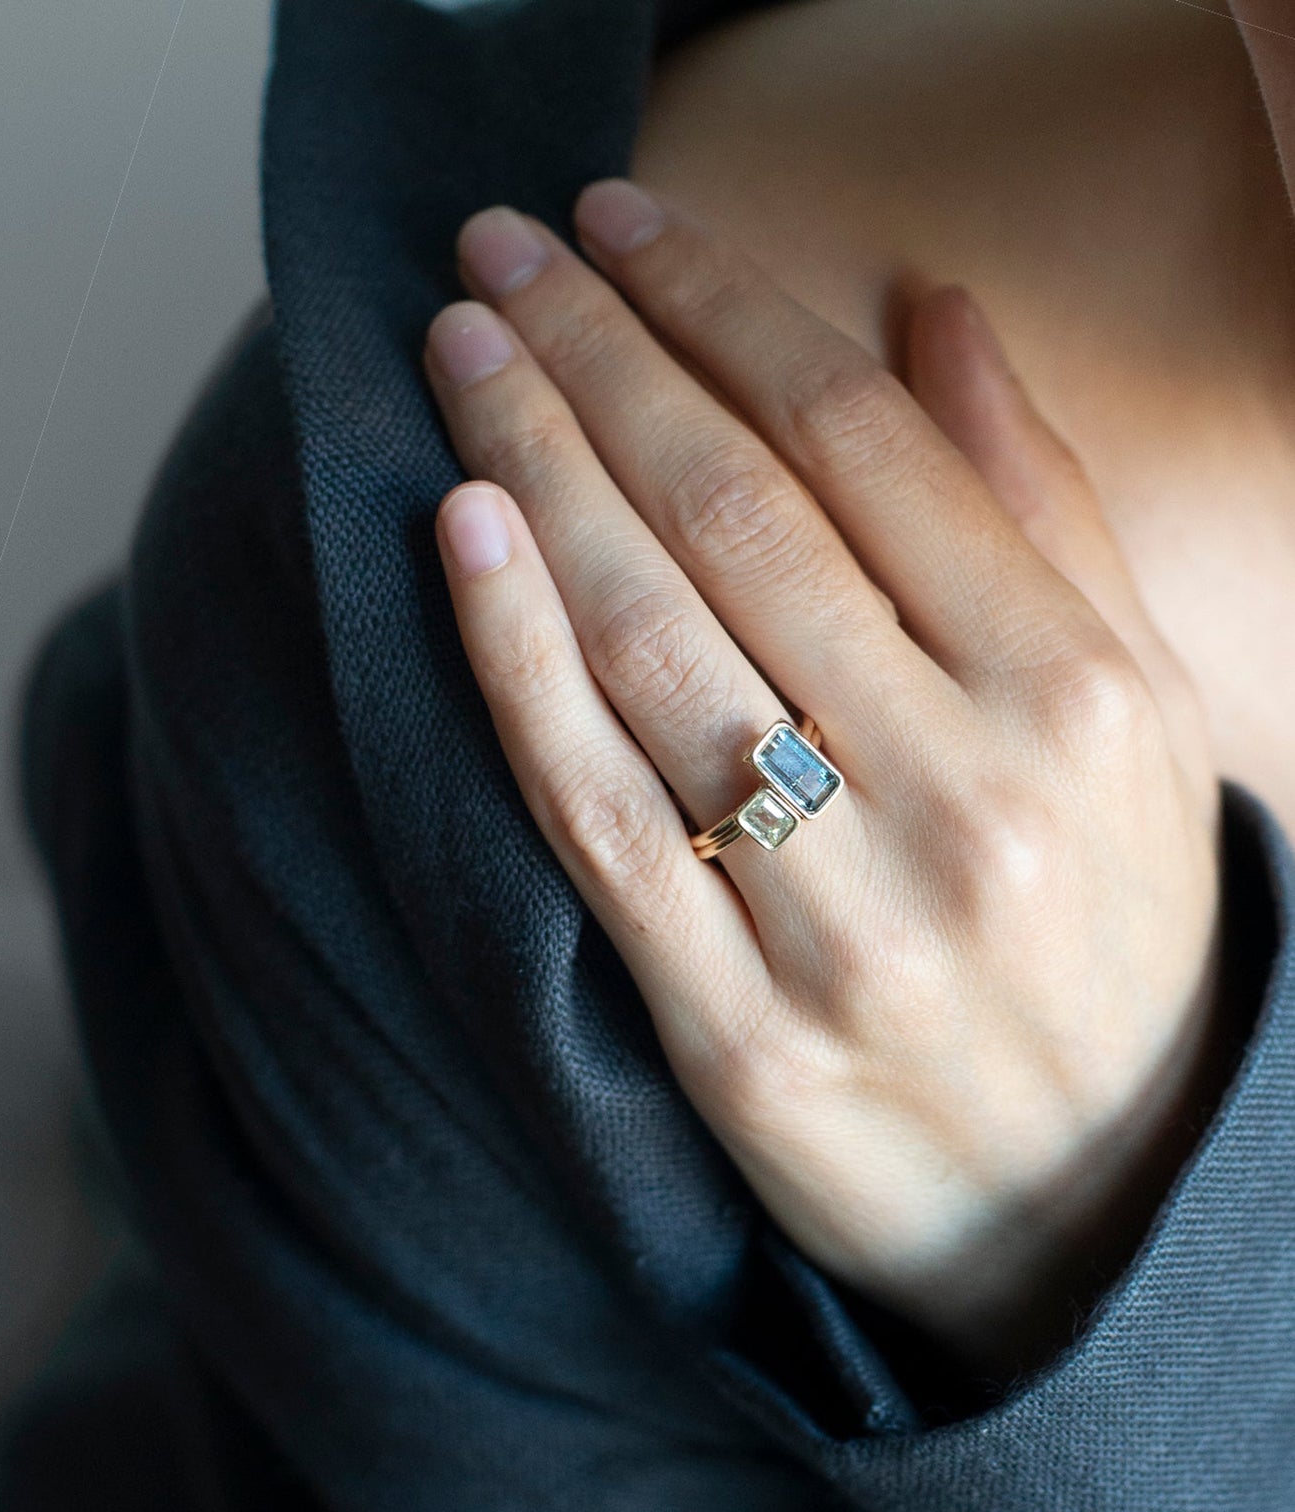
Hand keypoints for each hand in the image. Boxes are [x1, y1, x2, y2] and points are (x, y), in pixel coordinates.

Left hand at [422, 180, 1223, 1369]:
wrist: (1096, 1207)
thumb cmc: (1114, 938)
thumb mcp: (1131, 720)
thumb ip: (1035, 510)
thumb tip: (931, 309)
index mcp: (1080, 696)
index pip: (864, 443)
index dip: (722, 305)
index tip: (619, 222)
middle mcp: (966, 794)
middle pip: (736, 517)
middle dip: (598, 358)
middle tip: (495, 258)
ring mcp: (842, 921)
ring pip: (652, 645)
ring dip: (535, 473)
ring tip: (460, 356)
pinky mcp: (734, 1031)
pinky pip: (596, 815)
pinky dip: (516, 667)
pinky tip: (460, 538)